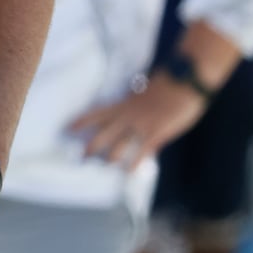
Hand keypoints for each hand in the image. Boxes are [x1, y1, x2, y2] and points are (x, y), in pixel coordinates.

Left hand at [69, 73, 207, 169]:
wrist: (182, 81)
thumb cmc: (167, 85)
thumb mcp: (144, 94)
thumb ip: (135, 104)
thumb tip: (131, 111)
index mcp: (125, 103)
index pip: (98, 113)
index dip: (83, 120)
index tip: (69, 127)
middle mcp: (129, 114)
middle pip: (105, 132)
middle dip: (92, 145)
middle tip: (82, 156)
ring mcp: (142, 124)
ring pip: (120, 143)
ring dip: (111, 156)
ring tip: (103, 167)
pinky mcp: (156, 132)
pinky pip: (142, 150)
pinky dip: (135, 162)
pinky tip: (129, 172)